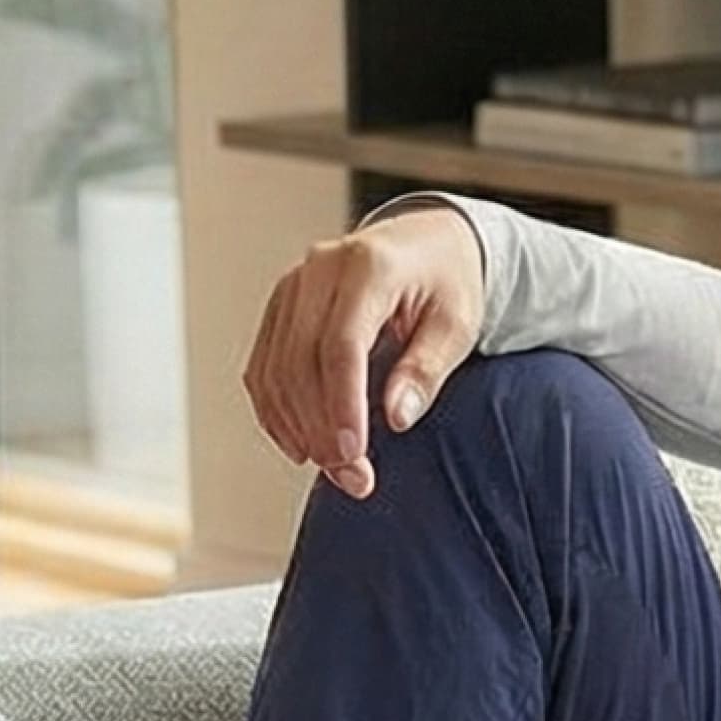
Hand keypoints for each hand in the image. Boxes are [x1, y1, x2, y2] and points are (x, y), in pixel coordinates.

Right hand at [244, 204, 487, 497]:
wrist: (425, 244)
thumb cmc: (446, 283)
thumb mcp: (457, 325)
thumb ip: (426, 369)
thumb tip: (395, 417)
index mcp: (369, 267)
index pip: (341, 345)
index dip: (341, 405)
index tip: (353, 454)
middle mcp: (320, 270)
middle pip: (301, 360)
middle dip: (321, 427)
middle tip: (352, 477)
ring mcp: (293, 287)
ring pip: (275, 367)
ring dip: (297, 427)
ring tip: (334, 468)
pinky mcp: (281, 307)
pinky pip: (264, 365)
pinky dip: (275, 411)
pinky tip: (301, 444)